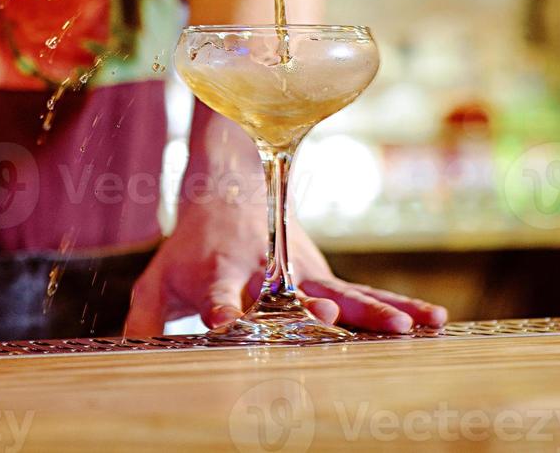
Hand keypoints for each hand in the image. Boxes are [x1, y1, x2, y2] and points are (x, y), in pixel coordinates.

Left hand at [124, 197, 447, 336]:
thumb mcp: (156, 282)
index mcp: (217, 274)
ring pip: (340, 291)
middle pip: (290, 293)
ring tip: (410, 329)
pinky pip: (364, 292)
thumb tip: (126, 366)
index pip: (216, 296)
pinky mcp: (322, 274)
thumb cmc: (189, 250)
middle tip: (330, 313)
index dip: (219, 309)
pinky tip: (432, 320)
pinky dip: (397, 304)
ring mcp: (300, 271)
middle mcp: (265, 271)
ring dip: (373, 310)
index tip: (224, 324)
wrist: (229, 194)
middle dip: (311, 307)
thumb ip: (142, 324)